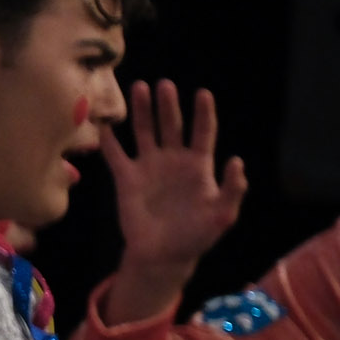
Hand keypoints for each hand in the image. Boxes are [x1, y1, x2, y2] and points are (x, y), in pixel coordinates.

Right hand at [96, 80, 246, 324]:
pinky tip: (102, 124)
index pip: (202, 133)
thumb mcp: (222, 216)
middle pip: (171, 126)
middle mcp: (173, 161)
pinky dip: (108, 140)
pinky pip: (115, 155)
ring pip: (144, 132)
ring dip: (142, 111)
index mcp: (198, 166)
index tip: (203, 93)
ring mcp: (149, 167)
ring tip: (138, 87)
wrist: (162, 255)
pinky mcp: (126, 179)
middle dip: (168, 105)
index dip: (203, 114)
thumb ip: (231, 190)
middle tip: (164, 84)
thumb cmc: (196, 236)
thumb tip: (237, 161)